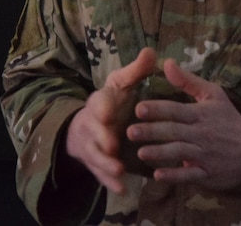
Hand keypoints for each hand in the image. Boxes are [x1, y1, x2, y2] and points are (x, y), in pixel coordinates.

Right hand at [65, 47, 156, 193]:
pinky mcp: (94, 162)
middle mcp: (92, 123)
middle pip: (94, 131)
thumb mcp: (122, 83)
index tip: (108, 113)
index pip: (98, 102)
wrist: (89, 124)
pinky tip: (121, 189)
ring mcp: (91, 144)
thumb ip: (137, 71)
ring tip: (119, 170)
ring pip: (95, 155)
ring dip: (105, 163)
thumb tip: (151, 51)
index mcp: (100, 101)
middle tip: (113, 145)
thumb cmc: (112, 100)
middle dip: (102, 138)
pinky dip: (109, 181)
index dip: (102, 108)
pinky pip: (100, 173)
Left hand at [126, 59, 240, 189]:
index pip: (176, 110)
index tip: (139, 108)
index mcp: (201, 114)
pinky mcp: (208, 173)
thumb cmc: (230, 119)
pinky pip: (189, 174)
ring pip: (179, 152)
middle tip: (130, 132)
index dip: (158, 109)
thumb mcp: (214, 95)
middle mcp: (202, 134)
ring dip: (159, 153)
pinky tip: (158, 175)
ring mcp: (205, 154)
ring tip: (140, 153)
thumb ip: (188, 81)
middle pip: (174, 131)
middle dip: (152, 131)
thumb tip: (167, 63)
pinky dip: (174, 175)